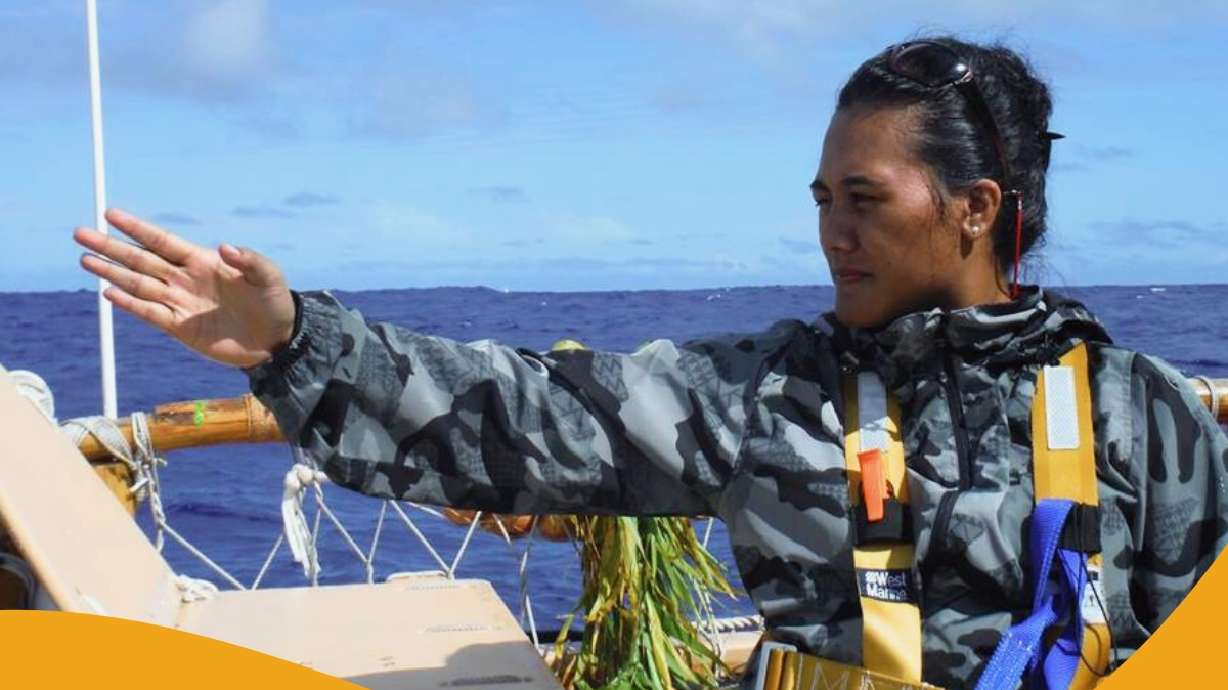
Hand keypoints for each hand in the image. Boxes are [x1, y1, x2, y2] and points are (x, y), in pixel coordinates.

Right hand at [74, 208, 296, 368]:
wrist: (276, 340)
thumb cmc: (274, 302)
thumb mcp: (269, 277)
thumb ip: (249, 260)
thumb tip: (225, 247)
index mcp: (202, 261)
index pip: (162, 241)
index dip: (137, 228)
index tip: (110, 214)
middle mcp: (184, 279)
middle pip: (140, 260)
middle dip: (111, 247)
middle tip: (81, 233)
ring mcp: (179, 302)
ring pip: (138, 285)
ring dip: (112, 272)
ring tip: (85, 259)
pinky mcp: (179, 328)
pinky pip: (149, 313)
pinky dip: (129, 304)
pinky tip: (108, 292)